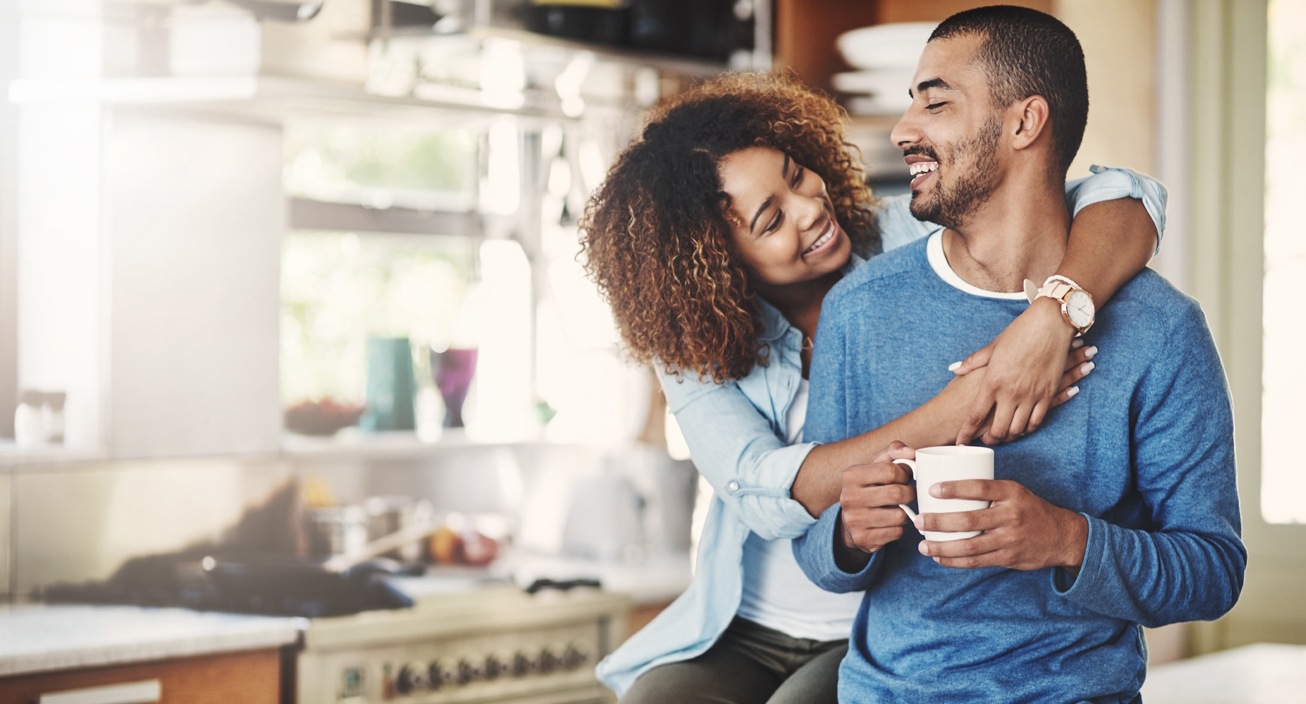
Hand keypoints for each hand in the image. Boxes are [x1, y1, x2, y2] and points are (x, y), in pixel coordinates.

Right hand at [840, 442, 915, 553]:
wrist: (852, 520)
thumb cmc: (870, 487)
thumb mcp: (876, 466)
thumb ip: (894, 452)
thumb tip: (912, 453)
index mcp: (851, 475)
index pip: (890, 470)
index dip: (903, 474)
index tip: (902, 478)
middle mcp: (849, 498)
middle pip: (896, 493)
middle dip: (909, 494)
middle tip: (907, 494)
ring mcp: (854, 520)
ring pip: (899, 516)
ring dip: (905, 513)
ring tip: (898, 509)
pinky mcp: (863, 539)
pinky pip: (896, 533)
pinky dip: (899, 528)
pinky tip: (890, 523)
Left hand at [913, 479, 1087, 571]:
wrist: (1061, 535)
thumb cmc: (1028, 509)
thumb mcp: (1013, 491)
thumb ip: (987, 490)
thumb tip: (945, 484)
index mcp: (1011, 492)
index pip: (980, 487)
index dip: (954, 488)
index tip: (932, 489)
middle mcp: (1011, 515)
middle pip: (969, 520)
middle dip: (939, 522)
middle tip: (918, 521)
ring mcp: (1010, 539)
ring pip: (970, 546)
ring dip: (942, 548)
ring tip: (923, 545)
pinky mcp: (1008, 557)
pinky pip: (976, 562)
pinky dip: (955, 561)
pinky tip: (940, 558)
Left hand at [952, 297, 1096, 444]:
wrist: (1050, 323)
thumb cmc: (1019, 332)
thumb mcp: (993, 346)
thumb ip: (973, 362)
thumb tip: (955, 369)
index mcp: (992, 381)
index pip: (975, 415)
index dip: (966, 433)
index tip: (960, 443)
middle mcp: (1011, 392)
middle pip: (997, 429)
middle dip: (989, 439)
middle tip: (984, 441)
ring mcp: (1031, 394)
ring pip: (1018, 428)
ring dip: (1009, 435)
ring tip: (1003, 436)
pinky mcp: (1048, 393)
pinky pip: (1038, 420)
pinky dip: (1028, 428)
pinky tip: (1023, 427)